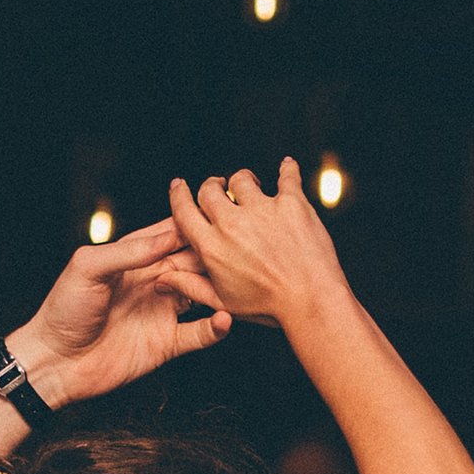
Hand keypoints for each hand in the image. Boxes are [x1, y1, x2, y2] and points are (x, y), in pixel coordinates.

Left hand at [6, 218, 228, 410]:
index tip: (218, 213)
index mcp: (134, 257)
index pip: (172, 232)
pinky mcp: (166, 343)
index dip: (194, 223)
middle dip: (214, 255)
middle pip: (195, 261)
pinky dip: (215, 327)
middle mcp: (152, 281)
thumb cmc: (63, 310)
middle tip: (235, 250)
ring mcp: (162, 312)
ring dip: (219, 288)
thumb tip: (169, 233)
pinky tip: (224, 318)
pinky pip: (199, 334)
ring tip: (234, 284)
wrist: (54, 363)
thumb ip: (129, 250)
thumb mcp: (88, 267)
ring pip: (203, 294)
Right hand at [165, 161, 347, 331]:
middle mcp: (233, 224)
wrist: (311, 301)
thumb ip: (190, 286)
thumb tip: (163, 278)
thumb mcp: (223, 302)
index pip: (184, 210)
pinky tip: (286, 166)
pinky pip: (287, 176)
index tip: (179, 186)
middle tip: (218, 187)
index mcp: (212, 246)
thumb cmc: (268, 307)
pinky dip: (287, 169)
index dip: (179, 195)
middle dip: (211, 186)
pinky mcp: (291, 203)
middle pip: (210, 189)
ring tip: (252, 185)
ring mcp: (262, 210)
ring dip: (243, 180)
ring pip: (242, 179)